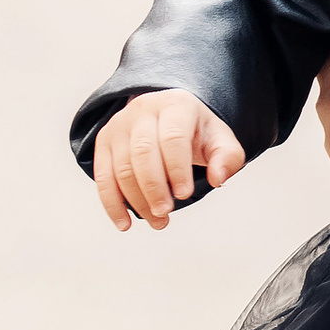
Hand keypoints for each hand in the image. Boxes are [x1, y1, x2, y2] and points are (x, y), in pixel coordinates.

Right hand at [94, 90, 245, 231]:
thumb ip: (227, 158)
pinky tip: (124, 224)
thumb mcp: (219, 139)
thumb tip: (218, 179)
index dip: (177, 169)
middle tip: (165, 213)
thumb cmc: (196, 132)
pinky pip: (102, 176)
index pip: (173, 137)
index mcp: (175, 104)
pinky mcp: (103, 142)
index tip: (186, 194)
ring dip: (137, 201)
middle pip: (142, 152)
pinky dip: (112, 204)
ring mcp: (119, 125)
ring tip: (157, 221)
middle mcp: (143, 110)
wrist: (168, 116)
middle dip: (153, 188)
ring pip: (122, 167)